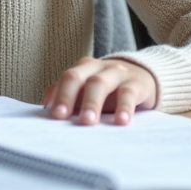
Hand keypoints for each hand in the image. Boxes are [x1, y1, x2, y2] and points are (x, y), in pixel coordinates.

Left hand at [42, 57, 157, 125]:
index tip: (53, 115)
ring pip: (101, 83)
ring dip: (92, 103)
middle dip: (68, 97)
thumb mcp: (88, 89)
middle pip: (79, 77)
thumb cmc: (109, 88)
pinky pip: (129, 94)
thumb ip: (67, 94)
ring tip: (88, 122)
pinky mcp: (137, 84)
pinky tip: (120, 121)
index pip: (67, 78)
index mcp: (84, 67)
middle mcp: (99, 67)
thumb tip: (45, 104)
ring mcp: (118, 73)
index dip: (58, 95)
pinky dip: (124, 108)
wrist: (145, 77)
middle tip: (63, 118)